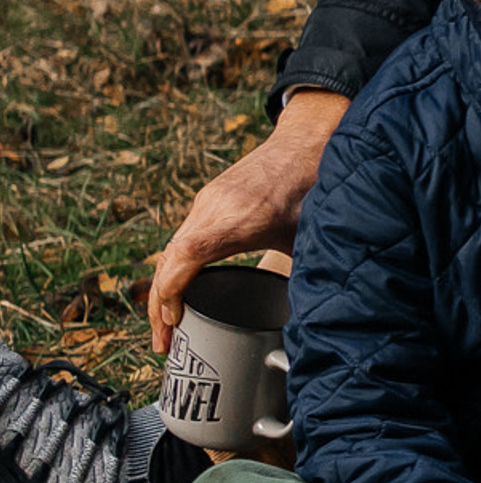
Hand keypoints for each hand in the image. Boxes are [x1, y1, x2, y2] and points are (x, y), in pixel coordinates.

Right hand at [147, 91, 350, 353]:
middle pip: (170, 260)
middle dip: (159, 306)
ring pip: (173, 250)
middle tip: (163, 344)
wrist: (312, 138)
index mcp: (237, 219)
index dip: (172, 294)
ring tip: (167, 327)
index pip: (186, 258)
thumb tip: (312, 317)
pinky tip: (181, 291)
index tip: (173, 325)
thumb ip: (305, 274)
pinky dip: (176, 268)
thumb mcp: (313, 236)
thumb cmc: (317, 186)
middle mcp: (213, 209)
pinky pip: (184, 238)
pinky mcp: (211, 198)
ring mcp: (208, 201)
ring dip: (165, 289)